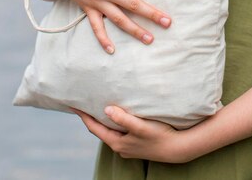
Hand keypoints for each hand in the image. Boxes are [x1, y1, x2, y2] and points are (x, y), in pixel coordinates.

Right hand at [34, 0, 180, 52]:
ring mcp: (97, 2)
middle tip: (169, 22)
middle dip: (152, 13)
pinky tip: (112, 51)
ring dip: (135, 30)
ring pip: (119, 19)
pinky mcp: (88, 10)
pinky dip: (103, 40)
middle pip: (134, 4)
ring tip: (150, 39)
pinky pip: (96, 28)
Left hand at [74, 106, 191, 162]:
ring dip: (105, 119)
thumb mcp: (140, 127)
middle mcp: (120, 146)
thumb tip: (106, 109)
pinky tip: (119, 113)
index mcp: (117, 142)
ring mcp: (128, 145)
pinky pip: (120, 130)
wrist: (177, 148)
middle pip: (100, 130)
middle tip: (85, 103)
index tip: (74, 105)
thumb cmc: (159, 136)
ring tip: (99, 105)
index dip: (84, 117)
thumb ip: (123, 118)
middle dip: (92, 117)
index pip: (95, 128)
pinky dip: (116, 121)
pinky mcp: (136, 142)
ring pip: (111, 130)